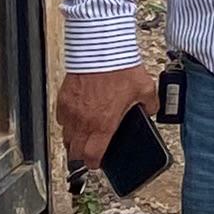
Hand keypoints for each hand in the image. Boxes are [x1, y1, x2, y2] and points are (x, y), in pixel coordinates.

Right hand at [54, 61, 157, 177]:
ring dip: (73, 140)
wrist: (100, 49)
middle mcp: (84, 121)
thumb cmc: (120, 67)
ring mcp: (71, 111)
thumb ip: (150, 104)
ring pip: (66, 136)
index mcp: (104, 124)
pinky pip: (60, 119)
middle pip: (74, 151)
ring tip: (82, 137)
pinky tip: (76, 117)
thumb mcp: (145, 88)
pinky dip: (67, 122)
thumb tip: (152, 110)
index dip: (93, 164)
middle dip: (82, 155)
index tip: (97, 163)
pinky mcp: (63, 99)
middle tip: (89, 152)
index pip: (91, 156)